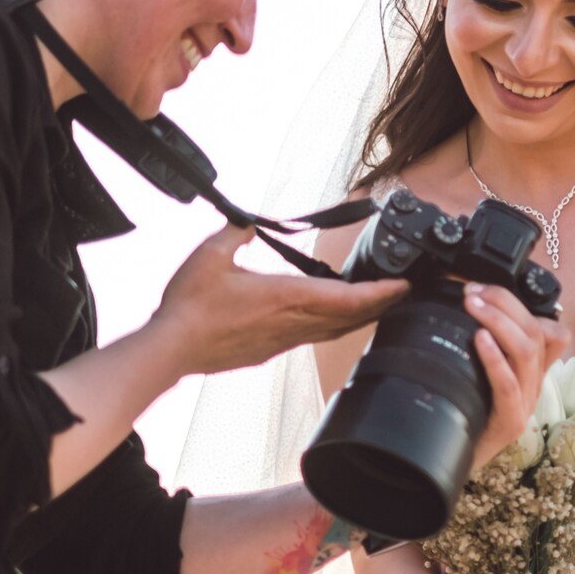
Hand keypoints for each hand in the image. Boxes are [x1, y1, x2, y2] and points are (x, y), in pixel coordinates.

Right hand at [153, 223, 407, 375]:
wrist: (171, 349)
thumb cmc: (190, 306)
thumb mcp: (211, 254)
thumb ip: (235, 233)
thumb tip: (247, 223)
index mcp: (286, 296)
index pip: (346, 297)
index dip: (380, 293)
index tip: (403, 285)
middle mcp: (292, 322)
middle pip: (350, 317)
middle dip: (380, 305)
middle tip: (402, 293)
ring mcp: (283, 340)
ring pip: (334, 331)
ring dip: (359, 318)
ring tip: (378, 305)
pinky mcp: (270, 350)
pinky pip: (313, 338)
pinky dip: (333, 327)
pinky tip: (330, 319)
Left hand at [464, 282, 569, 466]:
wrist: (453, 465)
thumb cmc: (463, 416)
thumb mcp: (476, 375)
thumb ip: (480, 348)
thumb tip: (464, 309)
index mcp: (531, 373)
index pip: (551, 331)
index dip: (521, 305)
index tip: (485, 288)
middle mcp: (534, 386)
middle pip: (537, 332)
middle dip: (505, 304)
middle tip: (472, 291)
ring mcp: (525, 405)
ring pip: (527, 352)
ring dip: (499, 321)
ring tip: (473, 306)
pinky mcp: (510, 423)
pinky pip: (508, 384)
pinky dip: (495, 357)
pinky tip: (479, 340)